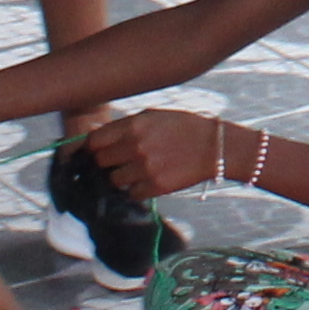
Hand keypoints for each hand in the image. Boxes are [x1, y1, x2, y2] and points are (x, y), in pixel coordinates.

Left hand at [81, 105, 223, 197]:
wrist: (214, 147)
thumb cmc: (184, 128)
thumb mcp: (154, 116)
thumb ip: (127, 126)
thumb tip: (99, 139)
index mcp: (134, 125)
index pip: (95, 140)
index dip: (94, 147)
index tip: (98, 151)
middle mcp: (136, 146)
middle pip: (101, 161)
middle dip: (108, 163)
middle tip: (121, 161)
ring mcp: (145, 168)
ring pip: (114, 180)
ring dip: (122, 178)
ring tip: (139, 171)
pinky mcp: (155, 186)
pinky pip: (132, 194)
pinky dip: (138, 190)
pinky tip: (151, 179)